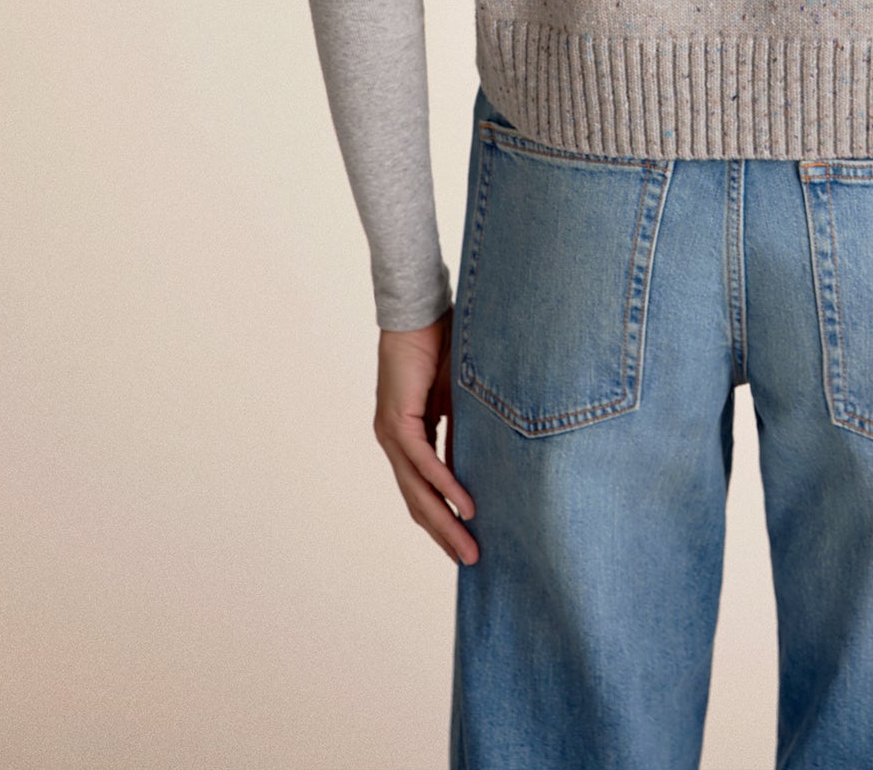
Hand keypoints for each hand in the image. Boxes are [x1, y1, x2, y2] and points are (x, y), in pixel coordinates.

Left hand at [374, 311, 477, 563]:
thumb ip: (463, 432)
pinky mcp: (398, 420)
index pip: (423, 491)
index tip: (466, 542)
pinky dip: (445, 484)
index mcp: (409, 438)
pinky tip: (465, 504)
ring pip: (418, 491)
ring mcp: (393, 434)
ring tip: (469, 546)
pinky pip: (423, 462)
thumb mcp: (459, 399)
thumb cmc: (441, 346)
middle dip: (445, 534)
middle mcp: (395, 443)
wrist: (419, 311)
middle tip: (471, 561)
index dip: (444, 520)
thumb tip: (479, 468)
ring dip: (445, 521)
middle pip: (418, 502)